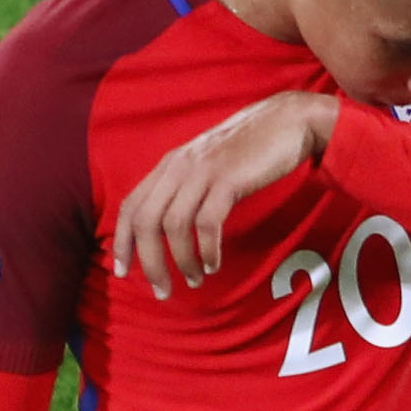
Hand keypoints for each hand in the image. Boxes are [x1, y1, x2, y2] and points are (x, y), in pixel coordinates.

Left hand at [111, 89, 337, 298]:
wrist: (289, 120)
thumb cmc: (249, 149)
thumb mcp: (205, 164)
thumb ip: (184, 187)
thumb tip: (166, 227)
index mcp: (169, 165)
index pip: (130, 206)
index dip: (121, 241)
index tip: (121, 271)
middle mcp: (178, 167)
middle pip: (146, 221)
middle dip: (149, 262)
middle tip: (162, 290)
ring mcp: (203, 171)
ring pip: (173, 225)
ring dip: (181, 261)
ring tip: (194, 280)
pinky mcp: (229, 178)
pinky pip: (207, 223)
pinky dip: (207, 249)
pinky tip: (213, 263)